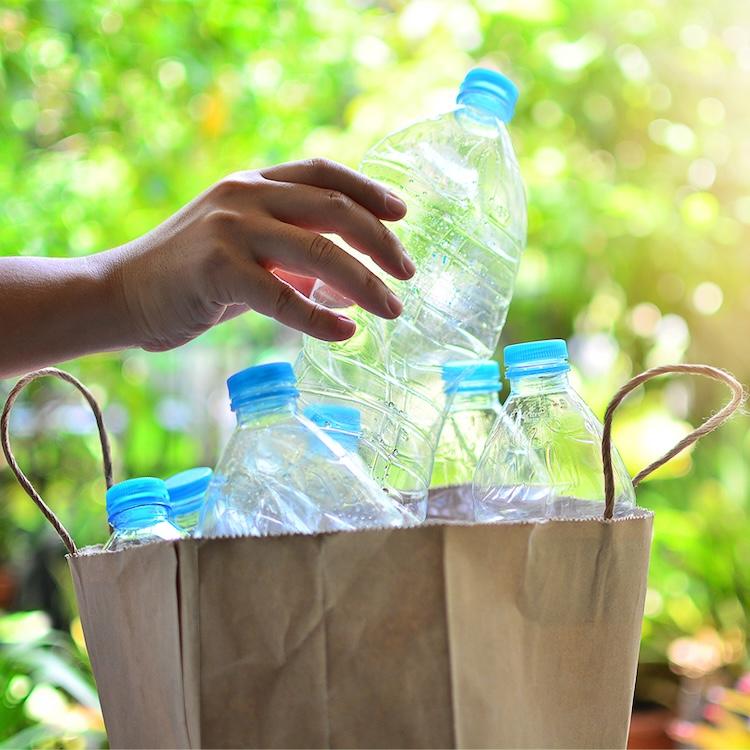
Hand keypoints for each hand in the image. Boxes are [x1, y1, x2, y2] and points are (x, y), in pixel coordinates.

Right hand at [103, 158, 412, 351]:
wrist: (123, 294)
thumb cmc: (191, 277)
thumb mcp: (247, 253)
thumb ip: (295, 261)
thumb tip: (352, 290)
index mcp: (254, 184)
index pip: (324, 172)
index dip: (368, 189)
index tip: (402, 213)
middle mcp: (245, 196)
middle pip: (333, 207)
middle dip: (380, 241)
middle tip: (409, 272)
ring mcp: (229, 229)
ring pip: (318, 250)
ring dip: (365, 283)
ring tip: (393, 309)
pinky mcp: (217, 270)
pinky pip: (284, 297)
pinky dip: (320, 318)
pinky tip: (346, 334)